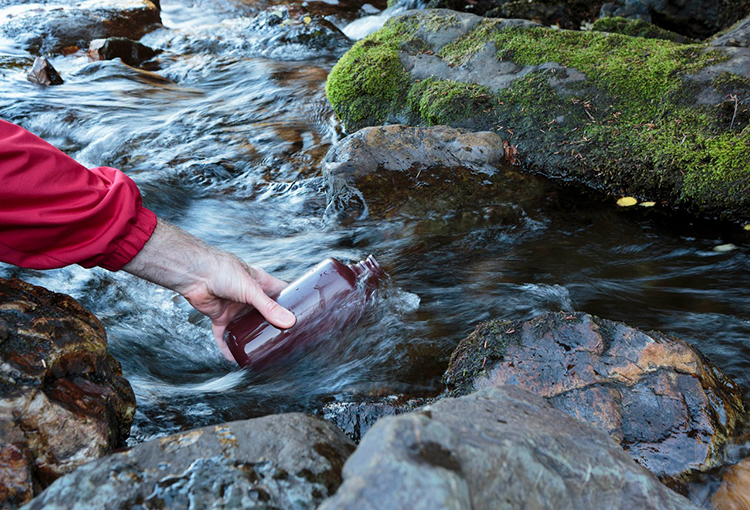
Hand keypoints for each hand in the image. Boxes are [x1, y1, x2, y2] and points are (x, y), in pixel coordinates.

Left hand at [122, 219, 295, 359]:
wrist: (195, 274)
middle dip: (275, 326)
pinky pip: (226, 337)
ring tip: (267, 351)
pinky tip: (236, 359)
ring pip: (247, 327)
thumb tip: (289, 323)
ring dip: (254, 338)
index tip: (305, 315)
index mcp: (260, 284)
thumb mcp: (250, 289)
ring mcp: (235, 308)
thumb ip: (268, 307)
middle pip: (266, 314)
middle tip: (288, 339)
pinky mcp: (220, 318)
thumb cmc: (223, 271)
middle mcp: (249, 297)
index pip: (282, 294)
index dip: (292, 303)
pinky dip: (229, 348)